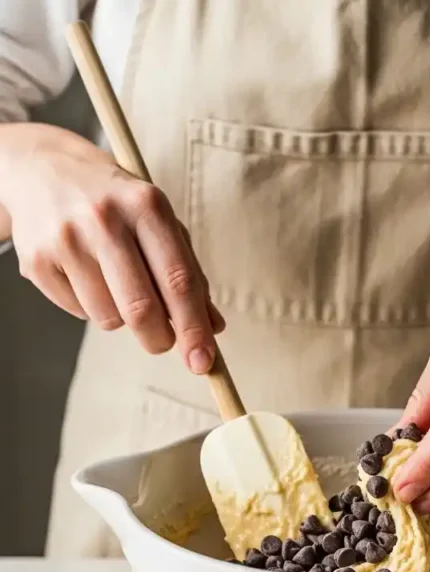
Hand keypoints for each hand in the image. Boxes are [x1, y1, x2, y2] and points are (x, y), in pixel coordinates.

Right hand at [0, 124, 222, 372]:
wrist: (44, 170)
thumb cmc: (117, 204)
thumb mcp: (159, 222)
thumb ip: (189, 273)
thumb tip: (213, 328)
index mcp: (146, 205)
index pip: (178, 280)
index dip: (193, 327)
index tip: (203, 362)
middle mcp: (104, 218)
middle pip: (141, 308)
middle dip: (159, 339)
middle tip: (163, 342)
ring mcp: (66, 239)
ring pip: (108, 318)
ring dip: (121, 318)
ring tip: (114, 284)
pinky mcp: (36, 260)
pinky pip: (78, 312)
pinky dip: (90, 307)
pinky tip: (85, 275)